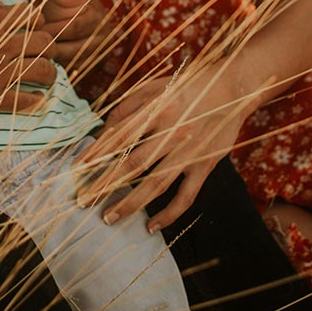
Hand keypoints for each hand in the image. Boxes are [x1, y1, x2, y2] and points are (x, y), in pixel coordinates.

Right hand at [0, 2, 58, 118]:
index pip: (32, 15)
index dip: (38, 19)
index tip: (35, 26)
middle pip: (43, 42)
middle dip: (47, 44)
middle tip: (44, 49)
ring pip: (42, 70)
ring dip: (49, 71)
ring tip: (47, 72)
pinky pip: (26, 100)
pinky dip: (37, 99)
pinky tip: (37, 97)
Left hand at [74, 74, 246, 232]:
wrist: (234, 88)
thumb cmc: (188, 84)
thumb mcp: (155, 85)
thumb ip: (128, 106)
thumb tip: (103, 130)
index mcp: (156, 110)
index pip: (118, 136)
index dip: (96, 154)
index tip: (77, 170)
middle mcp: (171, 132)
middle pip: (132, 165)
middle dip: (105, 184)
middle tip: (84, 201)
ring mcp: (189, 152)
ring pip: (155, 184)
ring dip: (130, 203)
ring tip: (109, 218)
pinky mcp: (204, 165)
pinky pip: (186, 196)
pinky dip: (169, 214)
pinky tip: (151, 225)